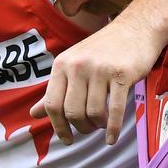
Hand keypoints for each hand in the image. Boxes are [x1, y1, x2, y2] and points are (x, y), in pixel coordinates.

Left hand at [30, 17, 163, 144]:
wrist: (134, 29)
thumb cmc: (102, 51)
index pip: (52, 103)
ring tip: (101, 124)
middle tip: (89, 129)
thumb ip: (55, 90)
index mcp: (62, 64)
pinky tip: (112, 138)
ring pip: (93, 112)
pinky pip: (115, 110)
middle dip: (81, 127)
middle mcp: (77, 65)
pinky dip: (113, 129)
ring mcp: (99, 69)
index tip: (67, 139)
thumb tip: (33, 114)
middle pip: (72, 111)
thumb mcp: (73, 65)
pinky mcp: (122, 74)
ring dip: (98, 126)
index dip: (58, 126)